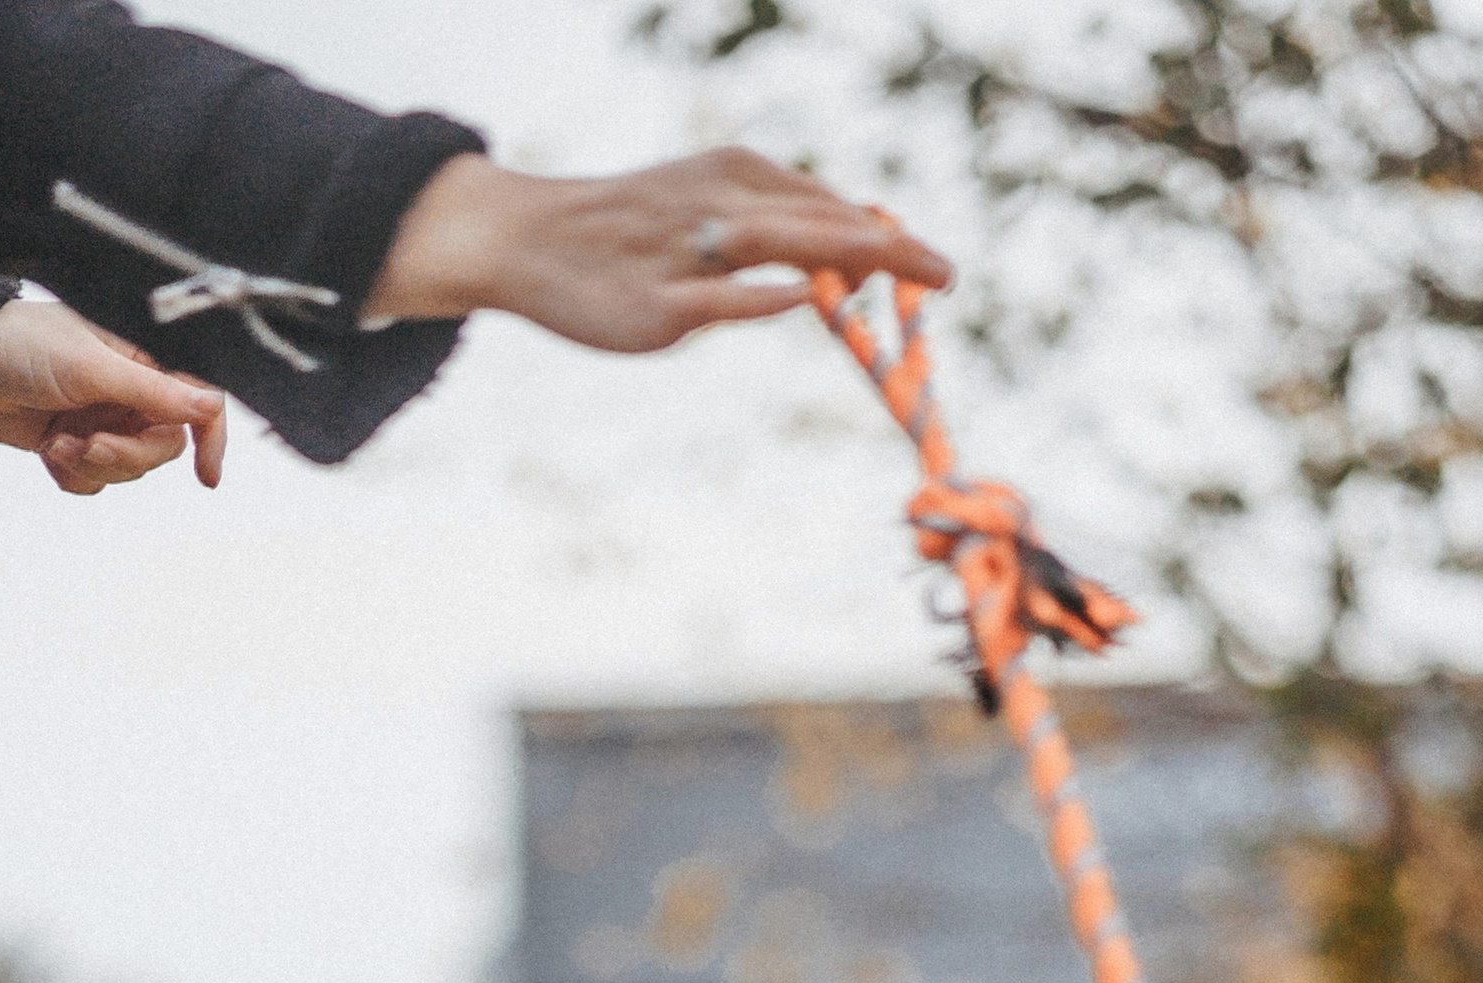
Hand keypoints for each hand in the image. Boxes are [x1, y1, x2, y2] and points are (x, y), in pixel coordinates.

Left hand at [0, 299, 225, 492]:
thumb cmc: (16, 345)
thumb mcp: (90, 367)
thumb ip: (153, 392)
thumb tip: (211, 405)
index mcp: (137, 356)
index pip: (193, 399)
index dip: (207, 436)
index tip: (206, 476)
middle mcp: (123, 388)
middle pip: (160, 445)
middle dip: (128, 456)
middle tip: (92, 447)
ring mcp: (96, 417)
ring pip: (126, 468)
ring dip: (94, 466)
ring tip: (59, 445)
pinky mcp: (69, 442)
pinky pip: (93, 480)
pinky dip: (73, 475)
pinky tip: (48, 452)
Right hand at [365, 150, 948, 350]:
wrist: (533, 239)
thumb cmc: (626, 234)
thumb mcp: (704, 218)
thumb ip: (767, 238)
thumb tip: (832, 267)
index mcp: (737, 179)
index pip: (826, 207)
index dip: (884, 238)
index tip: (934, 267)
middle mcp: (721, 204)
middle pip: (819, 222)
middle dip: (890, 249)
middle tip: (949, 274)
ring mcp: (688, 251)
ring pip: (779, 243)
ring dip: (844, 255)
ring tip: (902, 270)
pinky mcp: (658, 303)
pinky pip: (718, 296)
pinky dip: (762, 295)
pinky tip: (806, 295)